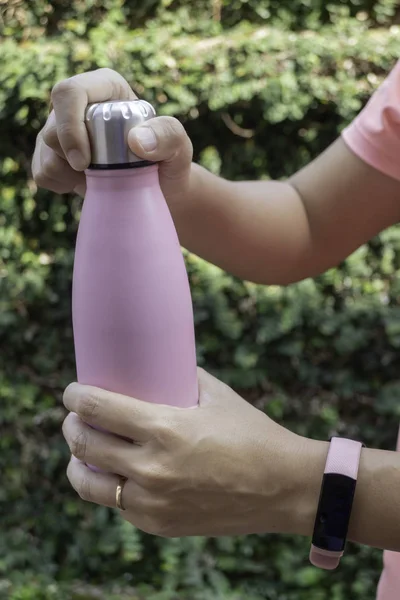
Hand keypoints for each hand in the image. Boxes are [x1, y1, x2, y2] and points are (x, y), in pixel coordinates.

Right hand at [31, 68, 192, 213]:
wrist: (159, 190)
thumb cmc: (169, 164)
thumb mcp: (180, 149)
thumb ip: (169, 135)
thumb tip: (136, 140)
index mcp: (105, 88)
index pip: (69, 92)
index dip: (70, 126)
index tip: (85, 162)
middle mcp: (79, 105)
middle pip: (53, 128)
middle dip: (73, 160)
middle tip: (102, 176)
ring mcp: (62, 130)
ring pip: (45, 153)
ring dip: (71, 176)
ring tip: (101, 180)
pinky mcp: (53, 156)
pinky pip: (42, 173)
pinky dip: (63, 186)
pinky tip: (87, 185)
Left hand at [62, 368, 319, 537]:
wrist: (282, 487)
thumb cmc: (251, 434)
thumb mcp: (216, 396)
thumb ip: (182, 378)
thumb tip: (158, 364)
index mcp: (164, 428)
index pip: (97, 408)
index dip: (75, 396)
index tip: (73, 391)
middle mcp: (151, 467)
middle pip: (84, 442)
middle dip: (71, 424)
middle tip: (75, 415)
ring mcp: (152, 501)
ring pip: (88, 482)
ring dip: (77, 460)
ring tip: (82, 448)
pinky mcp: (158, 524)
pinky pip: (116, 504)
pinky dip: (106, 485)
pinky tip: (111, 474)